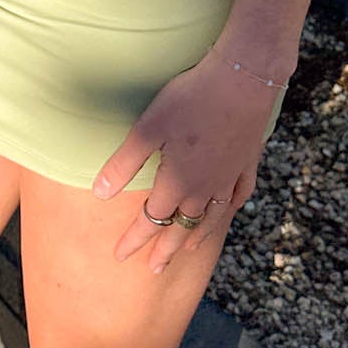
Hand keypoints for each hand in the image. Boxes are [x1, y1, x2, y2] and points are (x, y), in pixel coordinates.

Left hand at [92, 50, 287, 270]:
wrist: (242, 78)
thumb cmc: (189, 99)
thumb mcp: (147, 129)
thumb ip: (124, 164)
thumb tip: (100, 194)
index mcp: (177, 183)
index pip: (151, 220)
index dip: (134, 240)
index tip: (120, 256)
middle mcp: (204, 189)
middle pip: (182, 227)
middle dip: (165, 249)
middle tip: (155, 269)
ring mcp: (228, 177)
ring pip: (211, 218)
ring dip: (197, 236)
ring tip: (188, 250)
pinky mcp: (246, 162)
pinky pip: (238, 195)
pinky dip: (230, 209)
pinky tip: (227, 211)